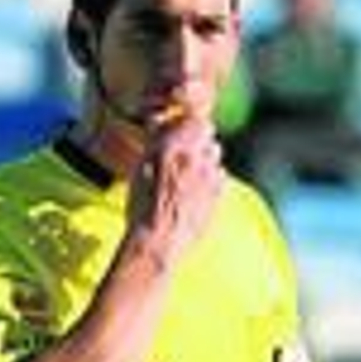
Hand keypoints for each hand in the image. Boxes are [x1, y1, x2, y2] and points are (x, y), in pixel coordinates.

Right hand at [125, 115, 223, 264]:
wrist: (158, 243)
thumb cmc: (142, 208)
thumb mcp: (140, 169)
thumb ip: (155, 143)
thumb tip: (158, 122)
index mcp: (174, 148)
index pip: (193, 119)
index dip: (187, 123)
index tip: (179, 129)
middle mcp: (195, 158)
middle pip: (207, 133)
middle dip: (198, 138)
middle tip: (184, 149)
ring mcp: (210, 176)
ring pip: (215, 153)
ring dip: (205, 157)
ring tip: (190, 171)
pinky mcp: (219, 194)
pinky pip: (221, 176)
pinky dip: (213, 178)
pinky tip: (198, 190)